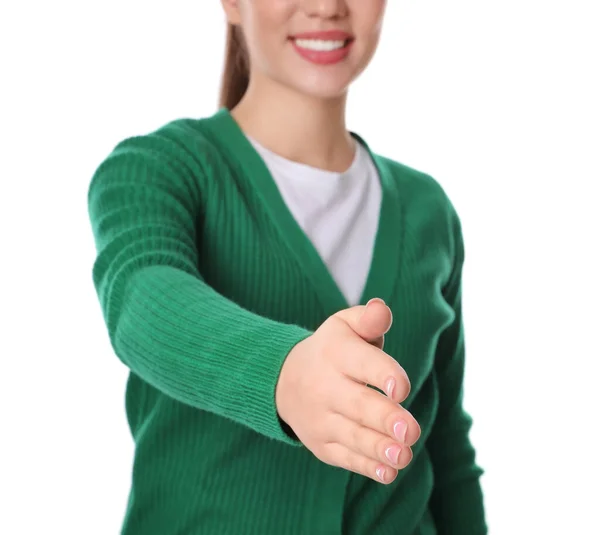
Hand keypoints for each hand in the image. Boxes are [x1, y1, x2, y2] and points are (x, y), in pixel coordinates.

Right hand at [276, 299, 419, 483]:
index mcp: (335, 352)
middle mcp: (325, 386)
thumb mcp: (344, 326)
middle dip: (385, 418)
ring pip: (353, 435)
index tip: (401, 388)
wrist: (283, 380)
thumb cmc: (332, 350)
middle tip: (411, 430)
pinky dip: (366, 466)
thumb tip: (382, 309)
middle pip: (358, 404)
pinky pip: (345, 457)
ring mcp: (321, 419)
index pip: (362, 362)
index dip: (383, 374)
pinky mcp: (322, 444)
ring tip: (404, 455)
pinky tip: (388, 472)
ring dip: (379, 447)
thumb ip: (368, 319)